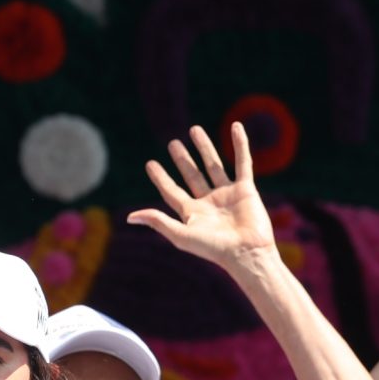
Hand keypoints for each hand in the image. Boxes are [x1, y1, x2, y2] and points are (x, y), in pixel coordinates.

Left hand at [128, 124, 276, 272]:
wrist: (247, 252)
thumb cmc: (214, 249)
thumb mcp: (181, 235)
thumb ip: (158, 222)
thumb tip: (130, 217)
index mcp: (192, 213)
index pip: (172, 191)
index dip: (161, 178)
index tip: (151, 164)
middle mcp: (209, 202)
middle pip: (192, 176)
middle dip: (183, 160)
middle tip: (173, 143)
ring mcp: (228, 195)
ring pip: (214, 166)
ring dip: (205, 148)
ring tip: (195, 129)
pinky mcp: (246, 190)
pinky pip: (243, 163)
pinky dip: (240, 145)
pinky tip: (236, 127)